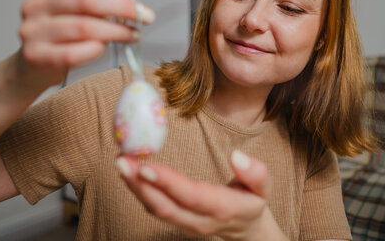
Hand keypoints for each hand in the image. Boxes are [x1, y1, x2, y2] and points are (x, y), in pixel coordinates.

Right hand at [17, 0, 153, 87]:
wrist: (32, 67)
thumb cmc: (61, 36)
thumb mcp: (74, 11)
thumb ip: (98, 4)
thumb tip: (134, 7)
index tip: (132, 1)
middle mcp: (37, 4)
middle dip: (122, 8)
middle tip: (143, 17)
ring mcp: (33, 30)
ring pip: (84, 27)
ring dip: (116, 32)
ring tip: (131, 35)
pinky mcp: (35, 56)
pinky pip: (73, 53)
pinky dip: (94, 51)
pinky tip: (103, 49)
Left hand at [116, 150, 286, 240]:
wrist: (246, 229)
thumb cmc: (252, 201)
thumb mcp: (263, 187)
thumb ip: (255, 172)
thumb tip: (236, 156)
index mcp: (222, 209)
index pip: (191, 196)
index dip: (167, 182)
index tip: (146, 165)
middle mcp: (199, 220)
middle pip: (165, 206)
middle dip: (140, 185)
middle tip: (122, 160)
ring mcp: (185, 224)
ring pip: (155, 209)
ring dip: (134, 187)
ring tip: (120, 162)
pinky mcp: (175, 220)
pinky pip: (154, 207)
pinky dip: (139, 190)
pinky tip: (129, 171)